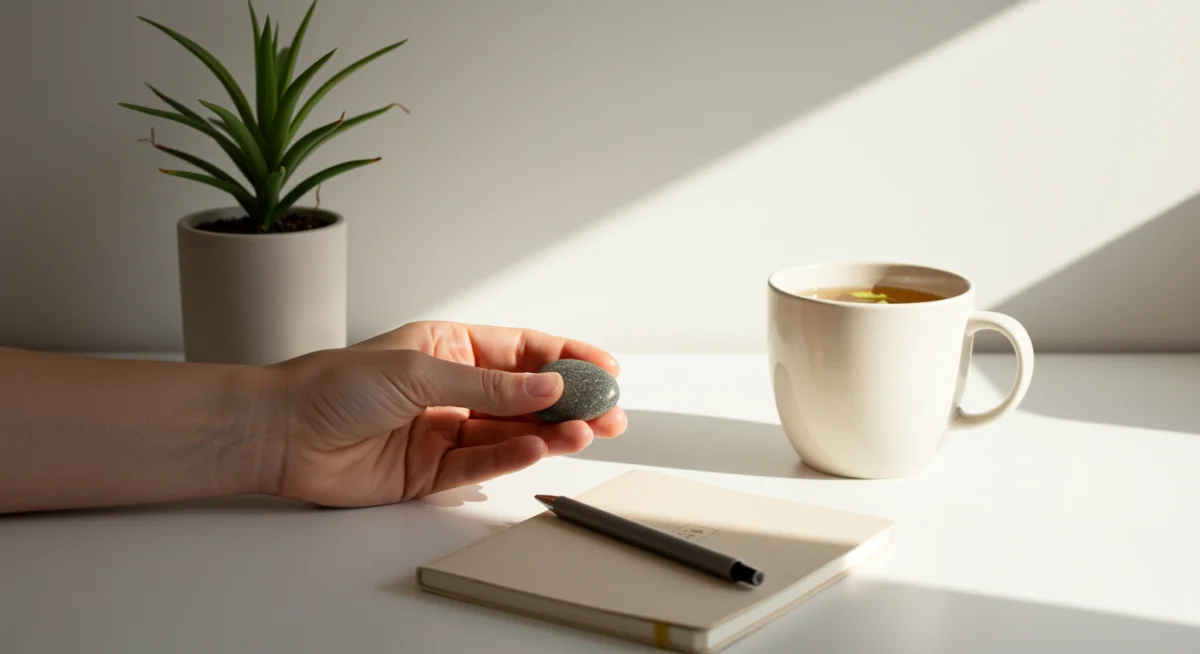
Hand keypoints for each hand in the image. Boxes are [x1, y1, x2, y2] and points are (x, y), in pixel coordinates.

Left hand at [259, 321, 625, 507]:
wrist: (282, 434)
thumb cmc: (333, 386)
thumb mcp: (419, 371)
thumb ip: (488, 384)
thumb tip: (547, 385)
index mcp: (450, 347)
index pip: (522, 351)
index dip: (567, 358)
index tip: (604, 369)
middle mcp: (453, 388)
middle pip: (526, 395)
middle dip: (570, 403)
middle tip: (609, 412)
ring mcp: (446, 430)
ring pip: (512, 430)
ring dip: (550, 432)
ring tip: (584, 432)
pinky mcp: (433, 470)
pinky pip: (484, 462)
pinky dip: (513, 457)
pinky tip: (538, 448)